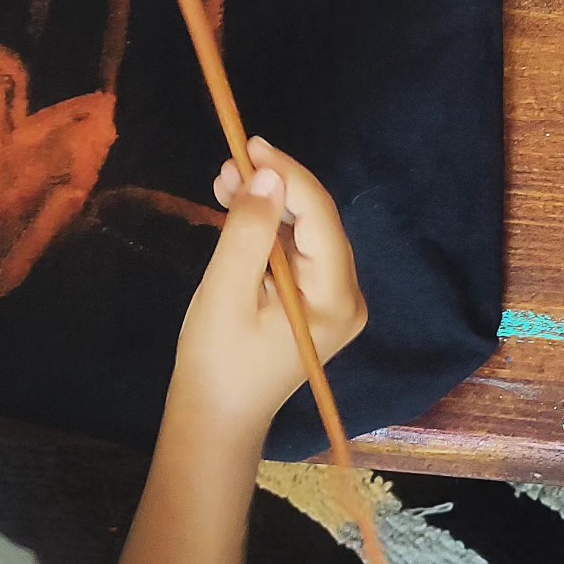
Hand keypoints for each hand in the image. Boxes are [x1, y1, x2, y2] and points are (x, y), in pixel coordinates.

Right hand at [169, 137, 367, 438]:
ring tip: (224, 180)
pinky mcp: (315, 300)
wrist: (216, 418)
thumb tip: (268, 176)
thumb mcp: (224, 293)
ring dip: (269, 204)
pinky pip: (297, 251)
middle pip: (317, 221)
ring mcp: (334, 299)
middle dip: (275, 187)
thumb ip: (247, 233)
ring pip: (305, 232)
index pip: (320, 218)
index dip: (288, 176)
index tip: (250, 144)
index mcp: (337, 300)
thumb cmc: (217, 363)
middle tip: (228, 162)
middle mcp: (348, 296)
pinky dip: (269, 228)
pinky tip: (236, 207)